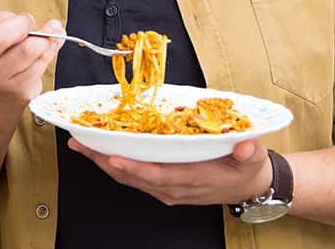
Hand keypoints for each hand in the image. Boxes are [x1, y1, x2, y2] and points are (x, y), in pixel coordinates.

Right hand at [0, 6, 63, 102]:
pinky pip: (41, 62)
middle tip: (27, 20)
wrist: (1, 82)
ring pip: (27, 50)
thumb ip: (8, 20)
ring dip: (43, 36)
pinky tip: (50, 43)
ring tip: (46, 31)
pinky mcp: (18, 89)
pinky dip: (51, 47)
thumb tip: (54, 27)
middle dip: (21, 23)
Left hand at [68, 137, 274, 205]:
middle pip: (134, 177)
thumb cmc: (246, 167)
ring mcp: (167, 189)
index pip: (159, 176)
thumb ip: (249, 152)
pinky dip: (115, 165)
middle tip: (81, 144)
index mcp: (194, 179)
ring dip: (104, 162)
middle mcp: (175, 188)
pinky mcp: (163, 186)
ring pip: (129, 178)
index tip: (114, 158)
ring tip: (81, 145)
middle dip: (105, 161)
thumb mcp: (253, 158)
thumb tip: (244, 145)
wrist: (249, 184)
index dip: (135, 169)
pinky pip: (134, 178)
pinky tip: (100, 153)